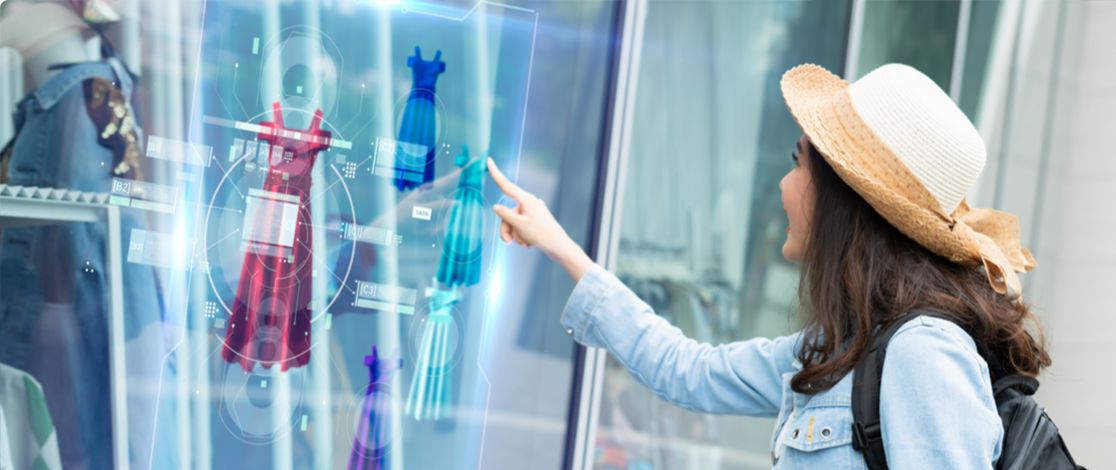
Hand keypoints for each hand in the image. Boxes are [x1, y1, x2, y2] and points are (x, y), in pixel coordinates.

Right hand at [488, 158, 593, 281]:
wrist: (559, 247)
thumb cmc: (541, 234)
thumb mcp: (520, 225)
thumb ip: (505, 215)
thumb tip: (496, 207)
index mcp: (526, 199)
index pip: (506, 185)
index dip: (496, 173)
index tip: (489, 160)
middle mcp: (529, 203)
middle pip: (507, 213)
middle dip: (506, 228)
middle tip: (508, 242)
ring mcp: (532, 211)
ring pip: (513, 222)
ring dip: (515, 234)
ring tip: (523, 243)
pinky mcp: (535, 220)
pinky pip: (521, 227)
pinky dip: (522, 235)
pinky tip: (529, 243)